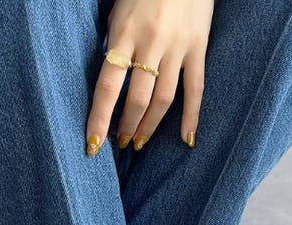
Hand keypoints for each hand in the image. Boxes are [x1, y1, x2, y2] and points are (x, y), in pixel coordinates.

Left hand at [86, 0, 213, 155]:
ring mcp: (176, 47)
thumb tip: (111, 83)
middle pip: (137, 99)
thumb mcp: (118, 14)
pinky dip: (191, 116)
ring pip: (163, 99)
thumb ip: (116, 47)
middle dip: (127, 126)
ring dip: (149, 126)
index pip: (108, 86)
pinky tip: (186, 139)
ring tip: (139, 142)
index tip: (93, 143)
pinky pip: (196, 88)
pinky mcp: (198, 47)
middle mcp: (151, 44)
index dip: (100, 118)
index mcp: (124, 34)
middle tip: (120, 142)